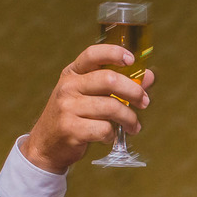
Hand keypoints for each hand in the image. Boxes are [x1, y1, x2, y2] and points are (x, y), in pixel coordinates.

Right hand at [22, 44, 154, 174]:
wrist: (48, 143)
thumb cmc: (75, 116)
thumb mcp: (90, 95)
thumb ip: (118, 85)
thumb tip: (147, 75)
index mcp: (73, 73)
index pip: (93, 55)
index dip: (114, 53)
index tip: (131, 59)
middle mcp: (68, 86)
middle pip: (109, 80)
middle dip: (134, 92)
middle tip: (144, 102)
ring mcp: (68, 107)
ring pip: (112, 107)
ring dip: (130, 119)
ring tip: (133, 126)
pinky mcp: (71, 128)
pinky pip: (105, 129)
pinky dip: (113, 134)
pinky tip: (109, 136)